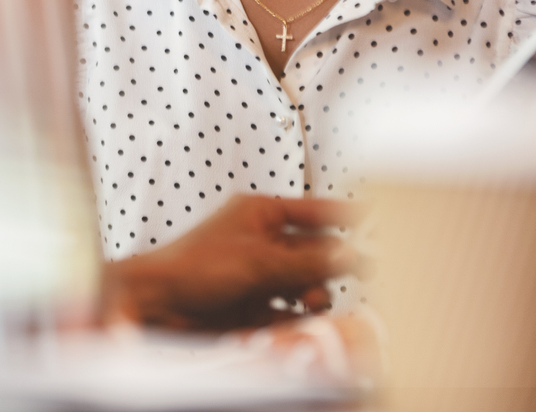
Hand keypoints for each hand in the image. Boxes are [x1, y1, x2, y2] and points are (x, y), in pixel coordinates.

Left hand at [101, 194, 365, 330]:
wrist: (155, 306)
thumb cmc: (192, 268)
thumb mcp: (260, 261)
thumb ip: (312, 260)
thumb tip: (357, 255)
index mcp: (260, 213)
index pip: (316, 210)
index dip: (347, 218)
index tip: (379, 226)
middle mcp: (262, 241)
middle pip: (316, 253)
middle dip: (328, 268)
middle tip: (344, 279)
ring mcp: (258, 274)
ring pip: (306, 286)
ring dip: (312, 297)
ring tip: (306, 306)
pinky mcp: (253, 306)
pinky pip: (289, 312)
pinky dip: (294, 320)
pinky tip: (291, 324)